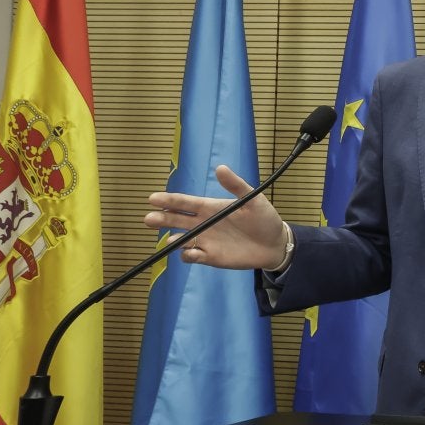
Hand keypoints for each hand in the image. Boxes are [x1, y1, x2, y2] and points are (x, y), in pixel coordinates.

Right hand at [144, 165, 286, 270]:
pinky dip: (188, 255)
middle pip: (176, 220)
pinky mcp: (210, 256)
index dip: (169, 200)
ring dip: (173, 240)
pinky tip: (191, 253)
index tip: (153, 199)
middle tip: (149, 218)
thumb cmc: (264, 218)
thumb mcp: (252, 199)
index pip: (184, 202)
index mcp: (210, 207)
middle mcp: (203, 223)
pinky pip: (192, 256)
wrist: (275, 244)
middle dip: (161, 218)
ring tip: (170, 240)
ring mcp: (205, 240)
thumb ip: (236, 185)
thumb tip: (220, 168)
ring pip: (180, 239)